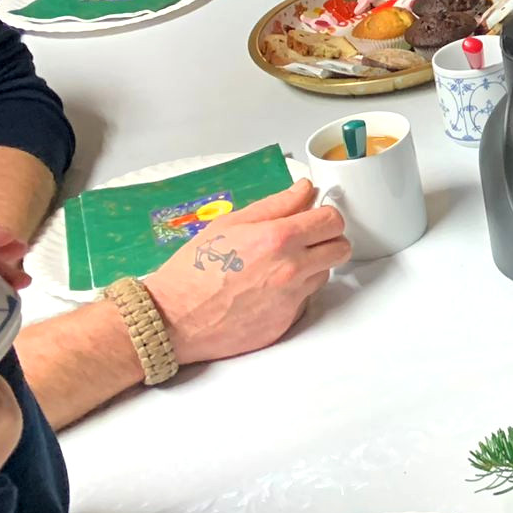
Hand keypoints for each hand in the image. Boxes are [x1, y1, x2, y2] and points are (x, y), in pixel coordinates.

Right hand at [143, 181, 349, 366]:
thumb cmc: (193, 269)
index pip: (333, 220)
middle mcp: (292, 269)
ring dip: (311, 268)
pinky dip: (294, 294)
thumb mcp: (231, 223)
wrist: (171, 319)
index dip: (325, 216)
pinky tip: (266, 292)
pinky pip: (305, 301)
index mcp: (279, 239)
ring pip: (324, 274)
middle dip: (327, 240)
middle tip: (305, 241)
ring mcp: (291, 299)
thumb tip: (304, 189)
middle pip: (340, 248)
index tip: (315, 218)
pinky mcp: (285, 323)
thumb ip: (276, 204)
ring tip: (276, 268)